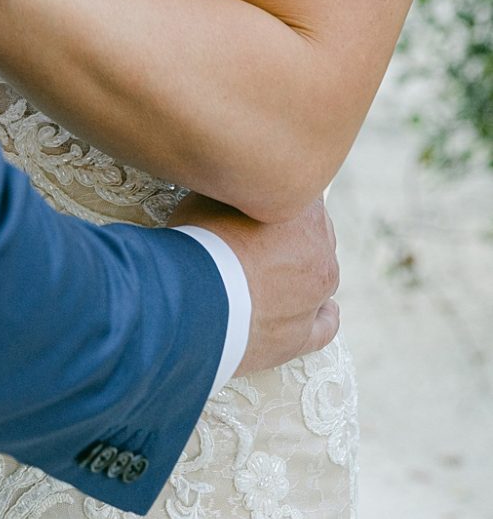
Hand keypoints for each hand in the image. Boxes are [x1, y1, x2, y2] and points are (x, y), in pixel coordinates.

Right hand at [171, 194, 339, 375]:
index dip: (280, 198)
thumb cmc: (199, 242)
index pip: (304, 195)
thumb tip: (232, 182)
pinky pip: (324, 325)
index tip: (261, 203)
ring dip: (303, 272)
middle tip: (258, 239)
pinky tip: (316, 311)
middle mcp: (320, 252)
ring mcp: (315, 297)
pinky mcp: (302, 336)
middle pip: (317, 235)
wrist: (194, 301)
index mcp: (305, 214)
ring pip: (322, 276)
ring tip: (271, 275)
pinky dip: (321, 317)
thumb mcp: (212, 196)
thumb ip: (235, 189)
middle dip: (292, 235)